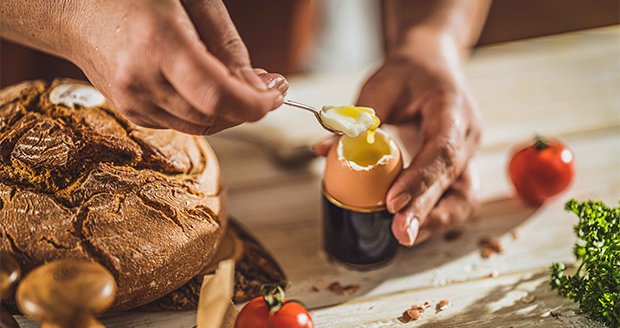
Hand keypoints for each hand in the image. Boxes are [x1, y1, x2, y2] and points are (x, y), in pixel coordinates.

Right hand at [66, 0, 284, 134]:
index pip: (218, 96)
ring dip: (231, 112)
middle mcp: (140, 80)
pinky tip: (212, 89)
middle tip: (271, 86)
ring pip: (201, 126)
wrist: (73, 8)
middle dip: (250, 107)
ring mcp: (131, 101)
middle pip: (213, 116)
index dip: (256, 103)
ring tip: (246, 85)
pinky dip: (206, 112)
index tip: (277, 94)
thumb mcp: (191, 0)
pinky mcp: (130, 112)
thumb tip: (257, 87)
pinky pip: (182, 123)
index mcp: (157, 42)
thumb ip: (227, 45)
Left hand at [315, 32, 481, 245]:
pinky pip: (452, 198)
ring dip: (435, 221)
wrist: (432, 64)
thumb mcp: (381, 85)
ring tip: (404, 237)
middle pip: (454, 181)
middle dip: (427, 211)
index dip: (420, 179)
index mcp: (453, 110)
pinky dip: (431, 215)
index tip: (392, 202)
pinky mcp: (458, 168)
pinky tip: (407, 226)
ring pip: (462, 198)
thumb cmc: (407, 72)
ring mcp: (467, 154)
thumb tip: (325, 150)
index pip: (443, 150)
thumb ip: (358, 119)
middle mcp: (467, 136)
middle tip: (400, 235)